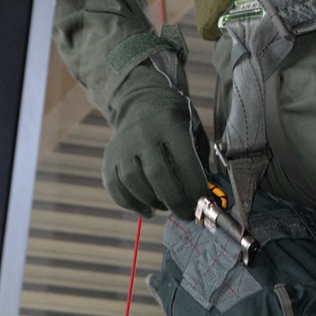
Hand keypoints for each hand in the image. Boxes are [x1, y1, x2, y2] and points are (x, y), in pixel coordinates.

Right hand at [102, 62, 209, 218]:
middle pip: (158, 175)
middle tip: (188, 214)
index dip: (195, 186)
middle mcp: (144, 133)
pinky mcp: (109, 157)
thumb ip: (200, 157)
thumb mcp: (193, 127)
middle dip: (176, 200)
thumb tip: (206, 194)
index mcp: (171, 123)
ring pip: (134, 183)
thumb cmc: (174, 120)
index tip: (205, 203)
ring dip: (154, 202)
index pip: (184, 160)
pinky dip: (131, 204)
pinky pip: (116, 188)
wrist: (141, 101)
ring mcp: (123, 145)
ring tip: (168, 207)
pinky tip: (147, 209)